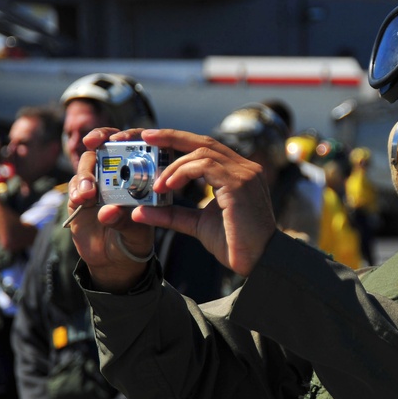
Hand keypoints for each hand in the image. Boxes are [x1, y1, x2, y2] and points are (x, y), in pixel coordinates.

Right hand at [66, 127, 156, 292]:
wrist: (113, 259)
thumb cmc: (133, 242)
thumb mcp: (136, 235)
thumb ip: (124, 223)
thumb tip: (108, 211)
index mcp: (140, 177)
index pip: (136, 147)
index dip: (128, 136)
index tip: (121, 138)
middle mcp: (118, 175)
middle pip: (107, 145)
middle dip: (99, 138)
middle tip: (94, 142)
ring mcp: (98, 183)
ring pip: (88, 164)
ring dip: (86, 173)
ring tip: (88, 192)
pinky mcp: (80, 194)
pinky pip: (76, 185)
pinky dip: (77, 189)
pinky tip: (80, 199)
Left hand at [131, 128, 276, 274]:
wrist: (258, 262)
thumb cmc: (235, 244)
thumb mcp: (196, 224)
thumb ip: (171, 215)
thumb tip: (139, 211)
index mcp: (236, 174)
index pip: (205, 149)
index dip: (178, 140)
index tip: (152, 138)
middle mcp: (243, 168)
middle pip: (203, 142)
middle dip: (171, 137)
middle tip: (145, 137)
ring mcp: (244, 174)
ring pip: (202, 153)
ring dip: (174, 166)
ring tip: (158, 185)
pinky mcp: (239, 184)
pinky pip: (206, 166)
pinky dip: (183, 172)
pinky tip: (169, 186)